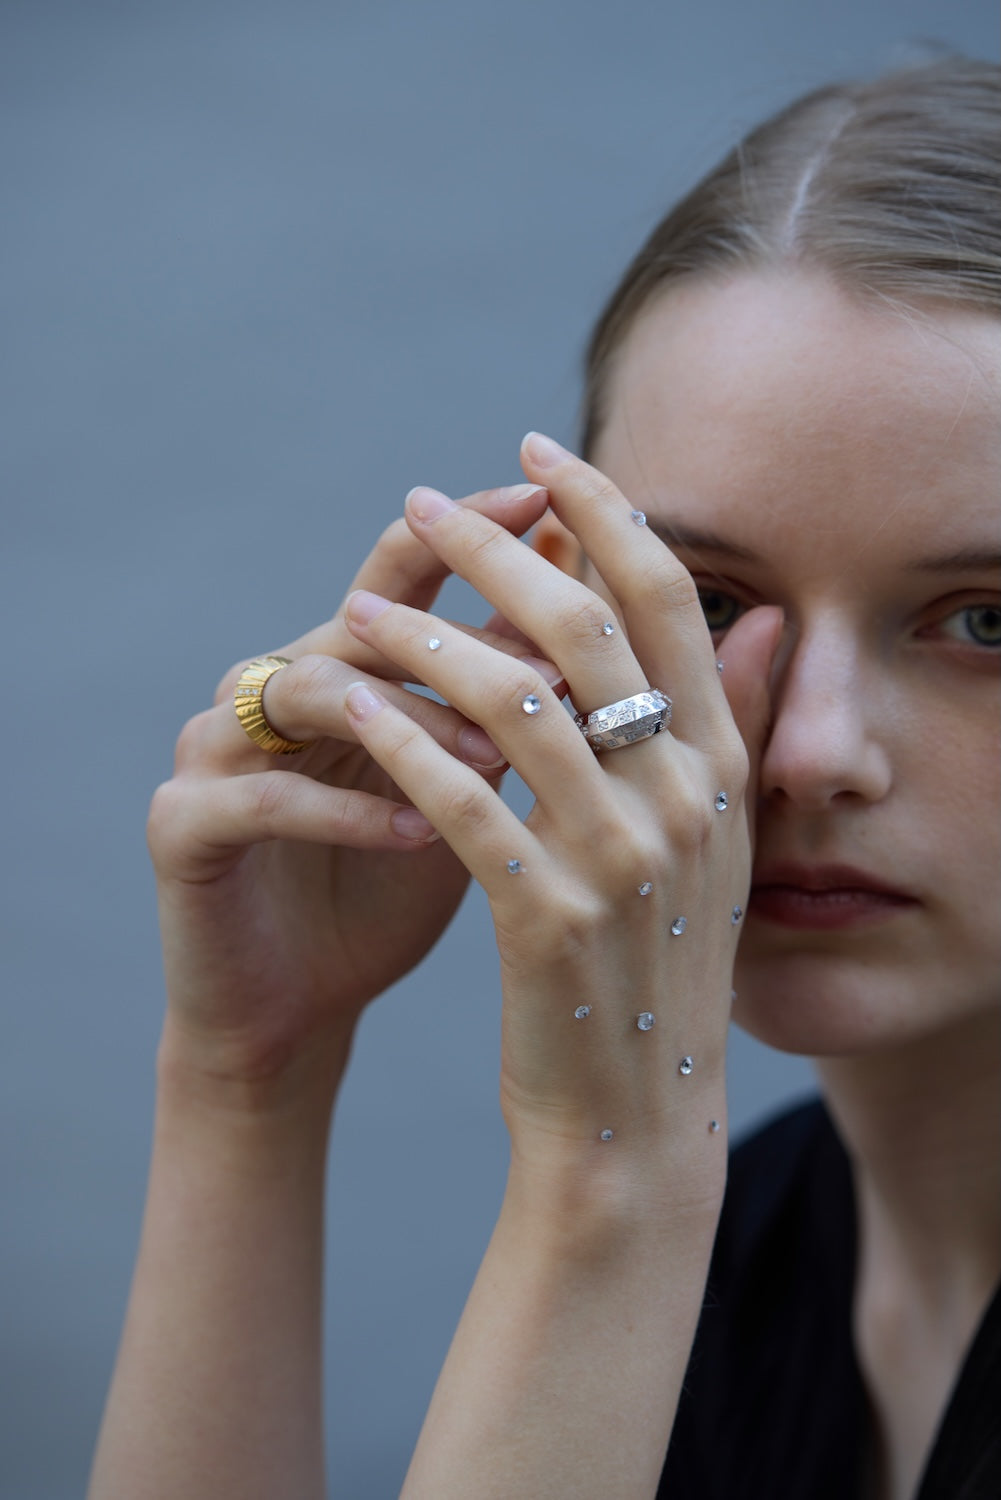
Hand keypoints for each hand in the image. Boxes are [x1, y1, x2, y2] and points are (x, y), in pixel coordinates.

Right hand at [148, 483, 558, 1096]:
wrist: (295, 1003)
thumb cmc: (393, 887)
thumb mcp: (468, 786)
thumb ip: (512, 700)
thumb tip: (601, 606)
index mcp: (342, 664)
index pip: (406, 568)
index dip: (472, 531)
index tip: (555, 504)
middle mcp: (271, 683)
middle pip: (363, 621)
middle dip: (464, 641)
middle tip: (558, 674)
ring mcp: (216, 746)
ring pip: (314, 693)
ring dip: (415, 724)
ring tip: (498, 763)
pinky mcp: (183, 821)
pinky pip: (264, 798)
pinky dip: (348, 813)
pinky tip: (424, 835)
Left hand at [341, 436, 781, 1179]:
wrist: (636, 1108)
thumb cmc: (664, 957)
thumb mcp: (720, 840)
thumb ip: (739, 722)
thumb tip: (761, 615)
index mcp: (723, 764)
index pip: (667, 598)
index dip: (602, 510)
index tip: (539, 450)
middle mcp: (681, 798)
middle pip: (583, 627)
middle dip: (496, 548)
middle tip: (424, 502)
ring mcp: (618, 858)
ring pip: (510, 699)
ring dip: (426, 637)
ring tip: (360, 607)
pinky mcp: (544, 915)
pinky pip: (458, 797)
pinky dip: (401, 739)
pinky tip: (354, 704)